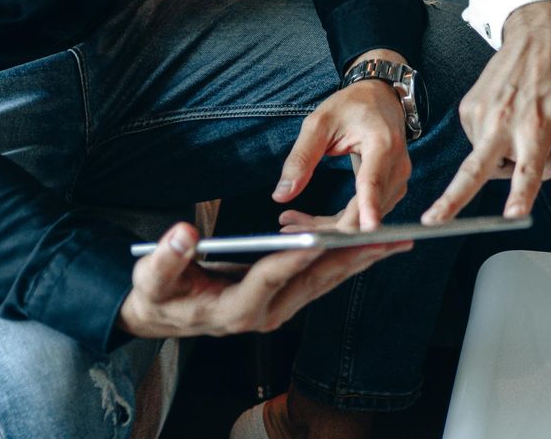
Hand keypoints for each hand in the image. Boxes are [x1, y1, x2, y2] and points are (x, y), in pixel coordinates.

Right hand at [115, 221, 409, 339]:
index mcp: (233, 308)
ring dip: (362, 259)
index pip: (270, 276)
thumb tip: (182, 235)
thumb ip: (167, 257)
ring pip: (327, 281)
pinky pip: (323, 279)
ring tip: (398, 239)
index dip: (294, 255)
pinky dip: (349, 261)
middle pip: (314, 281)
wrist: (163, 315)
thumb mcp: (153, 276)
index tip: (322, 237)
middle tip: (388, 237)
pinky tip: (373, 246)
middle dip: (352, 257)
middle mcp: (265, 314)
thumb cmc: (158, 293)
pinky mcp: (286, 300)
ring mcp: (279, 309)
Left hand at [271, 52, 411, 229]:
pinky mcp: (392, 191)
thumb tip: (281, 194)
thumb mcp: (319, 124)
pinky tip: (310, 221)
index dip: (369, 207)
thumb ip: (301, 158)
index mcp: (382, 144)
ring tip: (291, 223)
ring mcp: (398, 181)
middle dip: (328, 227)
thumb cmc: (351, 106)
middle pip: (365, 210)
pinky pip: (364, 214)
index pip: (374, 181)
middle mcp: (397, 167)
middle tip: (288, 229)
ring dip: (328, 227)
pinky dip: (337, 221)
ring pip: (363, 219)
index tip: (367, 229)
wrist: (381, 98)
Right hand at [421, 0, 550, 223]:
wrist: (536, 37)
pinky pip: (478, 141)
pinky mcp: (468, 108)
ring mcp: (482, 113)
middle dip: (452, 199)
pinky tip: (507, 117)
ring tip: (521, 128)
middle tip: (433, 221)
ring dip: (501, 158)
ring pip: (485, 160)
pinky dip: (493, 140)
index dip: (521, 194)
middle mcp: (504, 121)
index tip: (514, 215)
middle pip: (474, 170)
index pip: (529, 168)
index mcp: (537, 125)